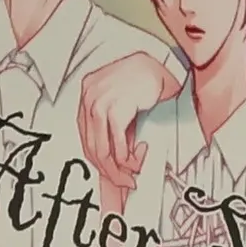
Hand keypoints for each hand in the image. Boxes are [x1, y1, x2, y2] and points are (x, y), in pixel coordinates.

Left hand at [78, 50, 177, 200]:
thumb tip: (116, 156)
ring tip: (130, 175)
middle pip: (91, 146)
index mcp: (87, 94)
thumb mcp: (123, 101)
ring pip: (101, 149)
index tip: (111, 173)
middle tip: (123, 181)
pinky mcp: (115, 109)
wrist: (159, 65)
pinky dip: (126, 158)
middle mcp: (89, 97)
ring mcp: (99, 103)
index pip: (86, 137)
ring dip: (117, 168)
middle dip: (108, 170)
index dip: (98, 160)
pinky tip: (135, 160)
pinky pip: (116, 144)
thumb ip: (114, 125)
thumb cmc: (144, 80)